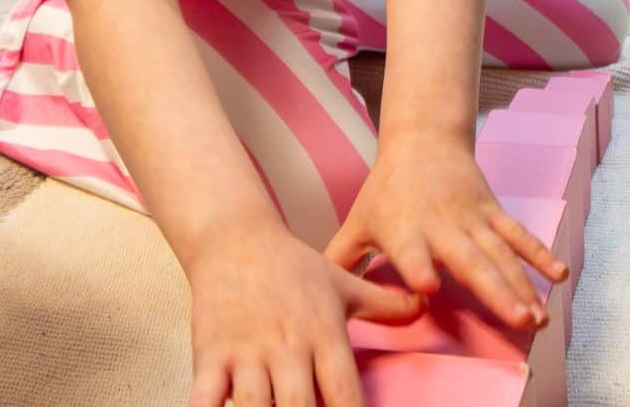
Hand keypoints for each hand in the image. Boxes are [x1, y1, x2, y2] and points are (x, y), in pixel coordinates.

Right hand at [187, 218, 421, 406]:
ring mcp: (247, 353)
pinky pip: (204, 396)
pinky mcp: (210, 354)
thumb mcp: (342, 284)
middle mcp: (288, 348)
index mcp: (324, 335)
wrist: (234, 238)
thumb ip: (385, 304)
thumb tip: (425, 307)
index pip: (345, 392)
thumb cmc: (292, 267)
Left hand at [327, 130, 565, 332]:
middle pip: (470, 261)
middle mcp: (441, 226)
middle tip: (516, 320)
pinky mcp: (492, 210)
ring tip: (537, 317)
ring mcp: (472, 218)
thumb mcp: (357, 222)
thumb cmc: (385, 189)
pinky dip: (540, 254)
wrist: (423, 137)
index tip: (427, 289)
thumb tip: (315, 298)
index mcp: (404, 231)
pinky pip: (519, 235)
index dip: (418, 268)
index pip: (410, 252)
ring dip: (522, 285)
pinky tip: (559, 276)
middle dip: (495, 291)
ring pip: (501, 254)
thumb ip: (340, 261)